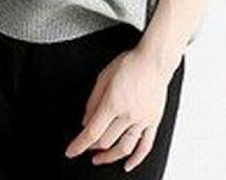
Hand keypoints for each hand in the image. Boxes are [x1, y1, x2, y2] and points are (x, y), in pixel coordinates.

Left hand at [64, 47, 174, 171]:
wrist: (154, 60)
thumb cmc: (131, 63)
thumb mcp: (104, 76)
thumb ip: (93, 100)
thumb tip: (85, 121)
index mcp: (113, 102)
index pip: (92, 132)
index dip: (79, 145)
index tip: (71, 152)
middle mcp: (128, 114)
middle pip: (106, 141)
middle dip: (92, 146)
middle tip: (86, 145)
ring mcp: (142, 120)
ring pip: (124, 147)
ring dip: (109, 157)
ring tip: (100, 159)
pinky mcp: (153, 121)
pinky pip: (146, 145)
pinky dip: (136, 159)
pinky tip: (128, 165)